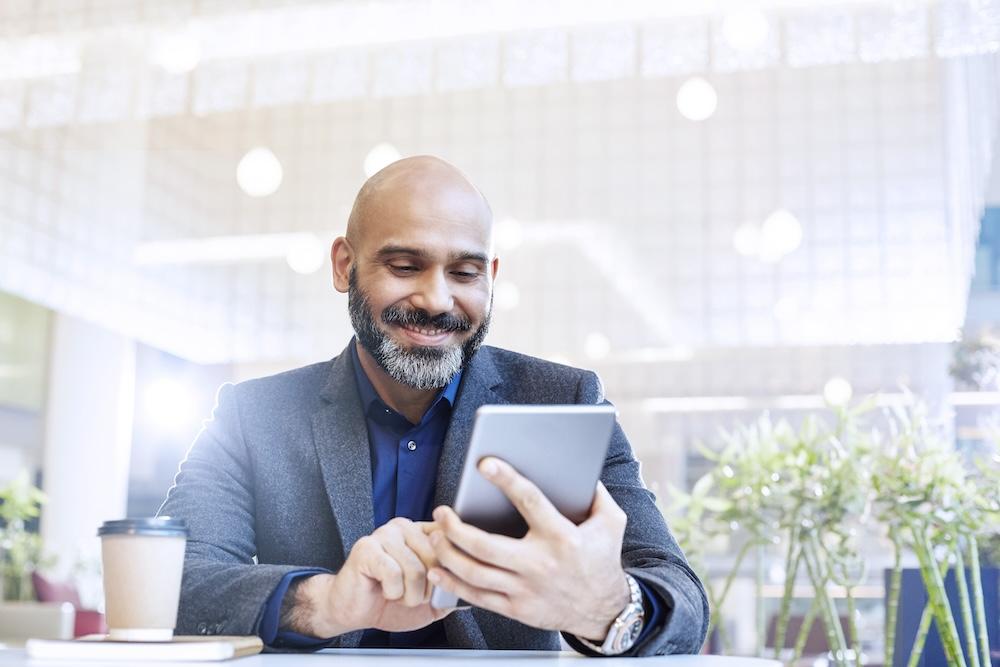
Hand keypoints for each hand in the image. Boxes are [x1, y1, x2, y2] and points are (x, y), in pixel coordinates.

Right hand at [287, 518, 456, 636]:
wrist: (353, 610)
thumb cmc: (389, 601)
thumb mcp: (429, 600)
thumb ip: (450, 590)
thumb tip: (472, 588)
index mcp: (422, 533)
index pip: (450, 539)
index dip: (451, 566)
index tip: (443, 581)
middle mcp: (404, 527)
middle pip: (436, 558)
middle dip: (428, 589)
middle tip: (412, 595)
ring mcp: (384, 534)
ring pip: (416, 569)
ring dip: (409, 595)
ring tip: (397, 594)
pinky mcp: (366, 548)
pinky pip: (394, 574)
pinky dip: (392, 593)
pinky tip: (383, 590)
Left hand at [427, 458, 630, 640]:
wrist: (604, 611)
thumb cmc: (603, 560)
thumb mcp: (611, 523)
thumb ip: (597, 494)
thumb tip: (581, 468)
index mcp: (561, 536)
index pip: (529, 501)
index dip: (506, 480)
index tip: (484, 464)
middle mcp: (540, 564)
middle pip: (486, 546)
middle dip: (456, 528)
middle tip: (441, 511)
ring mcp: (526, 590)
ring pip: (475, 573)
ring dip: (448, 553)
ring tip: (436, 535)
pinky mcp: (517, 609)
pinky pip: (478, 597)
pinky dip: (453, 583)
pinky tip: (438, 569)